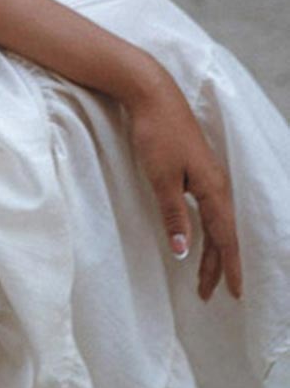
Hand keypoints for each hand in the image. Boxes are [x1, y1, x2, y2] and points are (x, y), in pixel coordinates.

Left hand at [124, 68, 242, 301]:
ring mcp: (207, 175)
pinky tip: (200, 234)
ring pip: (215, 221)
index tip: (235, 294)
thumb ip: (173, 215)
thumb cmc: (156, 133)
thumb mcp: (161, 178)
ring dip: (210, 248)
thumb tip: (183, 252)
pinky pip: (208, 208)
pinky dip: (206, 229)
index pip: (225, 238)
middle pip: (222, 234)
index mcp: (212, 189)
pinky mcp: (195, 167)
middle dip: (216, 265)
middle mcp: (216, 184)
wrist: (152, 93)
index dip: (229, 268)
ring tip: (203, 273)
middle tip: (206, 294)